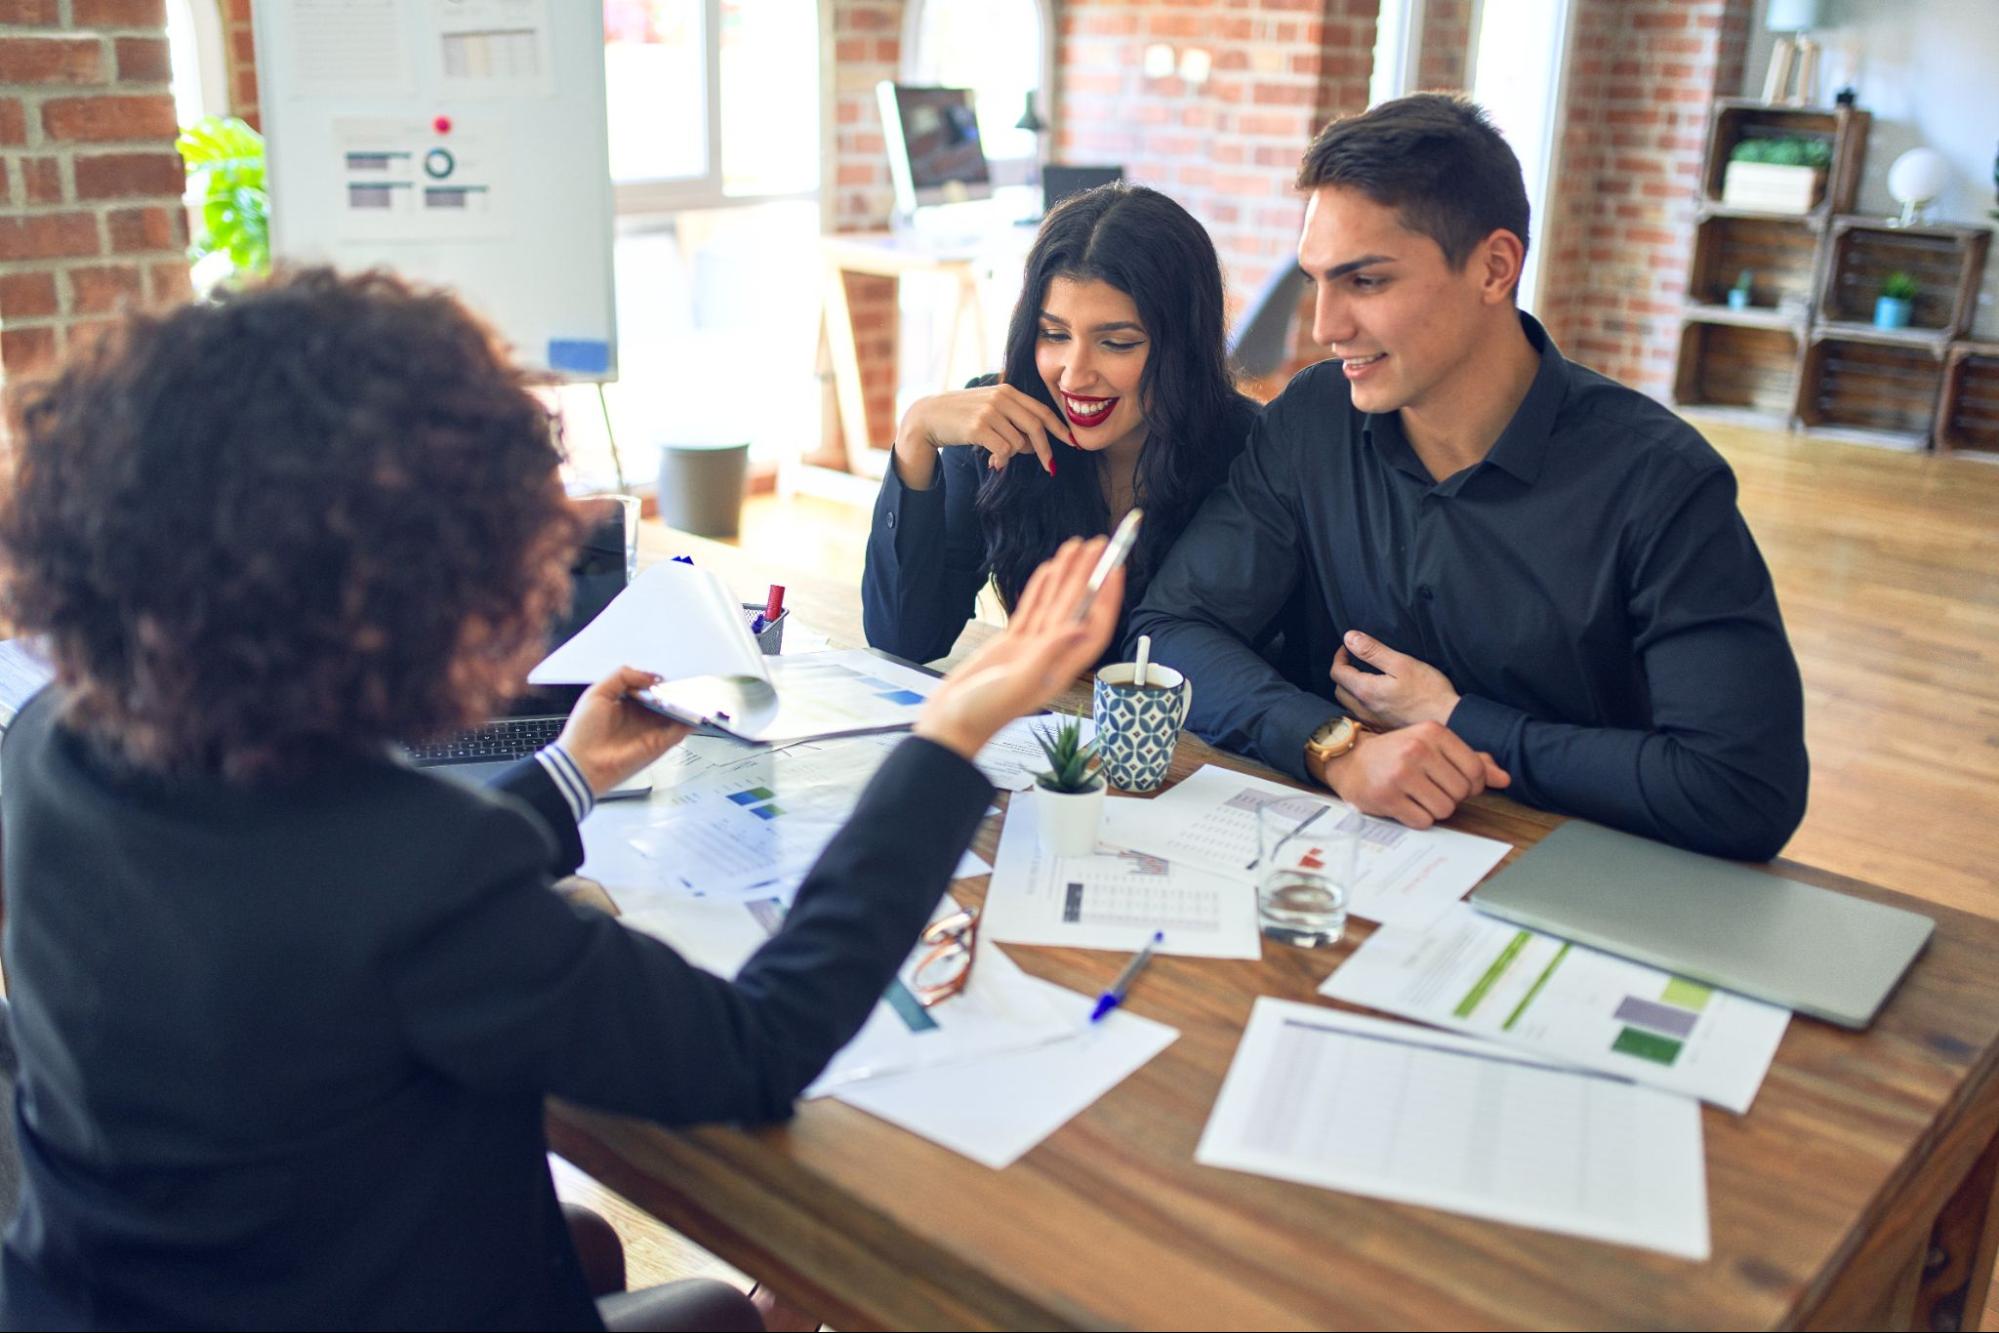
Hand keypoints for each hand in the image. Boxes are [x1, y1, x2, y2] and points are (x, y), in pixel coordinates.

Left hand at [556, 666, 692, 795]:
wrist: (582, 763)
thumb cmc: (583, 732)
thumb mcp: (597, 692)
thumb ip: (622, 676)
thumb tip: (651, 676)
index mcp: (625, 705)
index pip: (647, 690)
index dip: (657, 683)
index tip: (664, 678)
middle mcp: (640, 718)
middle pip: (664, 702)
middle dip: (675, 693)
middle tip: (683, 685)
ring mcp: (650, 732)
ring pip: (675, 716)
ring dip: (686, 706)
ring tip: (694, 694)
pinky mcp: (658, 745)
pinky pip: (678, 732)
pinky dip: (689, 723)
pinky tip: (694, 712)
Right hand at [893, 381, 1072, 484]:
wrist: (928, 416)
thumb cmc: (961, 416)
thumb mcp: (989, 408)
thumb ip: (1012, 418)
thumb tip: (1034, 445)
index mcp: (1008, 391)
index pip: (1041, 410)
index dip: (1059, 428)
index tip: (1072, 442)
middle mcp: (1001, 398)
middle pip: (1036, 427)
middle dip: (1046, 450)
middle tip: (1051, 467)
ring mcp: (990, 411)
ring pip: (1018, 443)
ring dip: (1012, 456)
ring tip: (998, 458)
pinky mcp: (979, 427)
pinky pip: (1004, 450)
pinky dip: (1002, 461)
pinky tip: (992, 462)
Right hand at [914, 536, 1120, 759]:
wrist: (951, 723)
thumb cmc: (983, 712)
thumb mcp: (1020, 684)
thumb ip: (1049, 654)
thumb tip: (1081, 628)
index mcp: (1060, 667)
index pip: (1093, 625)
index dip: (1107, 597)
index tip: (1114, 568)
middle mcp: (1051, 655)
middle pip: (1077, 608)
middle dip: (1090, 576)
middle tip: (1102, 544)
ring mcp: (1030, 649)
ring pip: (1055, 604)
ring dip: (1067, 576)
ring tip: (1077, 546)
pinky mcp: (1010, 645)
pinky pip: (1030, 610)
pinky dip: (1039, 589)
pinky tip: (1047, 569)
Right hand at [1308, 721, 1510, 828]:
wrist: (1349, 760)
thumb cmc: (1397, 753)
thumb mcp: (1433, 747)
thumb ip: (1470, 760)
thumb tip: (1504, 779)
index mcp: (1433, 733)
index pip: (1476, 770)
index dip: (1472, 785)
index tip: (1456, 784)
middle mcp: (1417, 750)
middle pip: (1461, 793)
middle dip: (1451, 797)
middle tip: (1431, 790)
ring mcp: (1401, 774)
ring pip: (1444, 809)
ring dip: (1435, 810)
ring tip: (1418, 797)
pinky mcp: (1387, 797)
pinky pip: (1423, 821)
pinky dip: (1417, 819)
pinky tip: (1405, 805)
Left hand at [1330, 631, 1460, 729]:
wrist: (1448, 719)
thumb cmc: (1428, 691)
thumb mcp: (1401, 663)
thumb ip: (1372, 651)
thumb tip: (1349, 638)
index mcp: (1365, 691)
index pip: (1337, 672)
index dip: (1340, 656)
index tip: (1350, 647)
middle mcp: (1363, 709)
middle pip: (1339, 689)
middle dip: (1342, 671)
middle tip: (1356, 660)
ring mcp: (1372, 721)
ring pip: (1348, 703)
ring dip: (1350, 688)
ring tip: (1366, 676)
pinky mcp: (1382, 728)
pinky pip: (1361, 714)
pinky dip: (1361, 702)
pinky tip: (1376, 695)